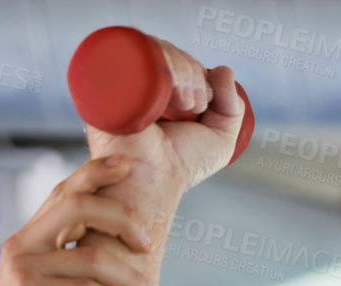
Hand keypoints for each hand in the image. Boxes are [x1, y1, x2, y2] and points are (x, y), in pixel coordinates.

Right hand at [0, 156, 162, 285]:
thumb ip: (70, 268)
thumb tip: (116, 252)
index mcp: (28, 240)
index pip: (63, 192)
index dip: (95, 172)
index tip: (128, 165)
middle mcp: (21, 246)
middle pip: (78, 207)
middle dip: (121, 218)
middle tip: (149, 243)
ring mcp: (23, 270)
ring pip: (92, 257)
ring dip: (131, 280)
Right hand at [79, 46, 244, 232]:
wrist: (153, 180)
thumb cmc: (181, 167)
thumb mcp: (220, 140)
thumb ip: (232, 107)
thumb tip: (224, 70)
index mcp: (165, 93)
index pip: (182, 60)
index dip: (199, 73)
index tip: (203, 105)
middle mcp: (145, 84)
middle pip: (170, 52)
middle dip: (193, 74)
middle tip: (193, 107)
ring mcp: (126, 81)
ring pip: (156, 49)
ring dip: (181, 72)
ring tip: (183, 106)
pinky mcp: (108, 81)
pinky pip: (134, 52)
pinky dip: (160, 64)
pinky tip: (168, 93)